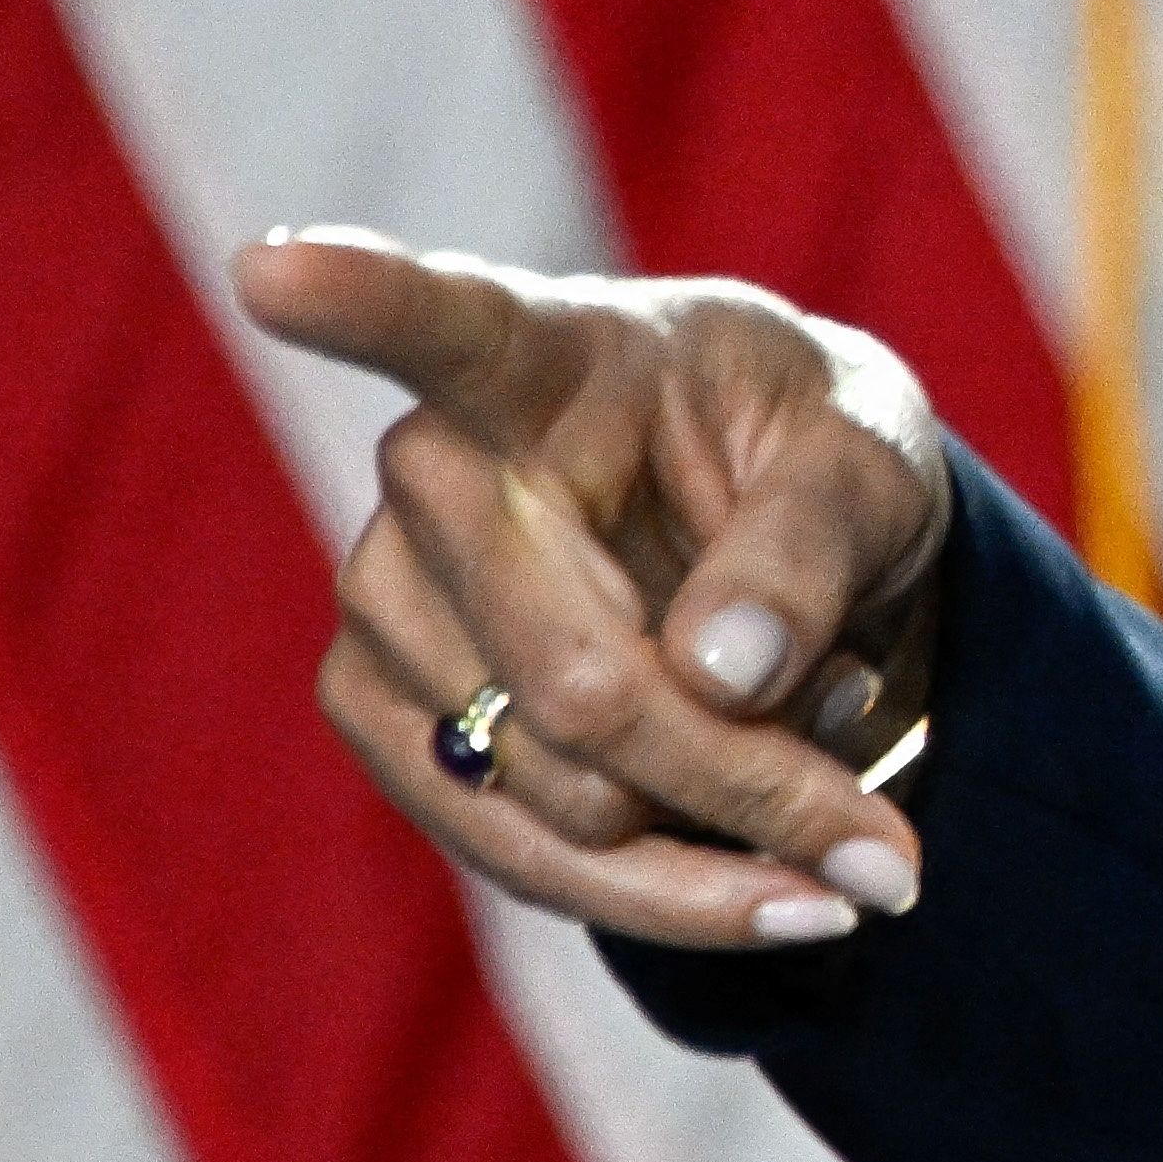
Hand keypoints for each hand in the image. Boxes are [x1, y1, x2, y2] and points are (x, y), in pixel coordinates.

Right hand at [239, 226, 955, 952]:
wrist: (770, 543)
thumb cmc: (810, 455)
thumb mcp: (867, 461)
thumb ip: (809, 545)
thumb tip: (722, 675)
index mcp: (548, 354)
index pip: (439, 320)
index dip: (355, 294)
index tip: (272, 264)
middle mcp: (431, 473)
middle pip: (581, 686)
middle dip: (755, 781)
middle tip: (890, 841)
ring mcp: (386, 605)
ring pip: (565, 799)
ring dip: (734, 834)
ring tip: (832, 774)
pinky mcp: (389, 722)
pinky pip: (531, 861)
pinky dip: (677, 897)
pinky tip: (777, 869)